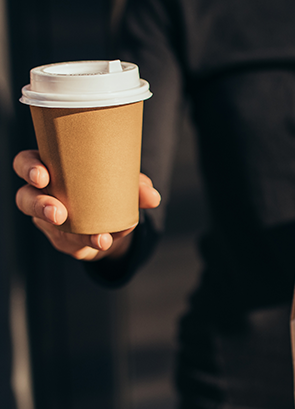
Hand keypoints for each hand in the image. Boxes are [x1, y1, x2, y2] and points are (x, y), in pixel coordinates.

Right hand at [13, 149, 160, 260]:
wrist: (110, 216)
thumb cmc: (108, 186)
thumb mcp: (123, 181)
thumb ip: (137, 186)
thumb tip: (153, 197)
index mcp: (51, 168)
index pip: (26, 164)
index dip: (29, 169)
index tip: (43, 176)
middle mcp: (42, 194)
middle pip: (27, 200)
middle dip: (41, 206)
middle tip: (58, 213)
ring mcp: (50, 220)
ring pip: (52, 228)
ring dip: (75, 234)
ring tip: (99, 238)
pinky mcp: (64, 240)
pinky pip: (74, 244)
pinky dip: (93, 242)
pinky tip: (107, 241)